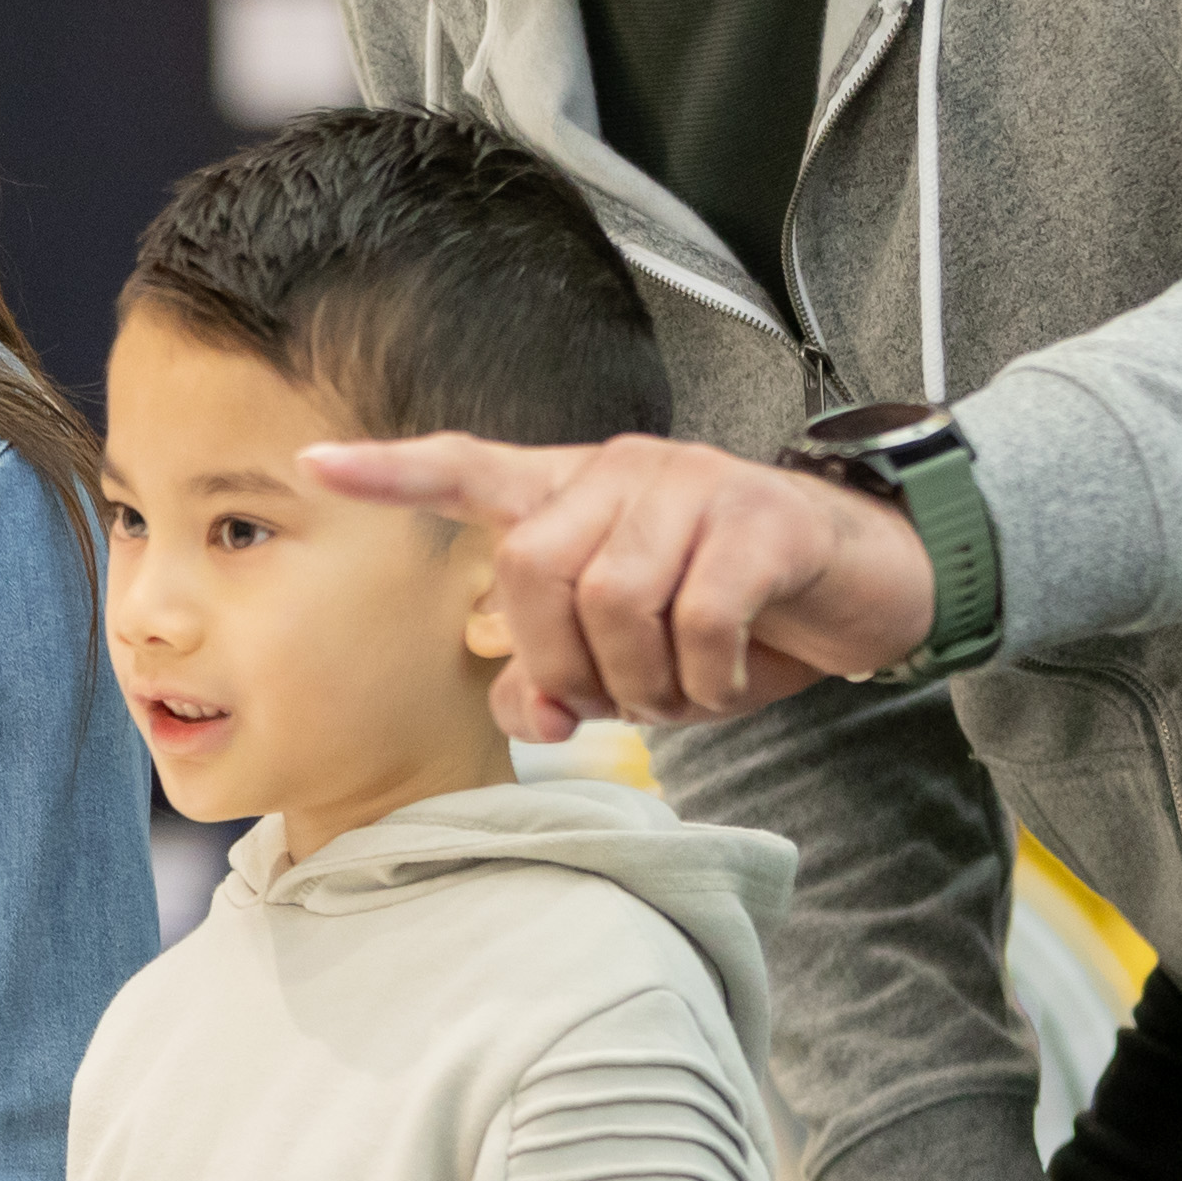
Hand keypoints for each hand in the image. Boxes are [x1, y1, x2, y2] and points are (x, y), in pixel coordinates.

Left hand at [299, 430, 936, 735]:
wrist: (867, 584)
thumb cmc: (734, 616)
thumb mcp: (636, 661)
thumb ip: (562, 679)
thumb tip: (538, 713)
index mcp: (575, 492)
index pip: (468, 469)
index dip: (392, 474)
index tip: (314, 467)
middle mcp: (624, 470)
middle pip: (533, 573)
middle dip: (565, 664)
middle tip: (619, 701)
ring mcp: (694, 485)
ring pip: (614, 601)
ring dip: (644, 681)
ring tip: (683, 691)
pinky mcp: (761, 518)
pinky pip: (697, 618)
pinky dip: (703, 678)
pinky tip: (725, 682)